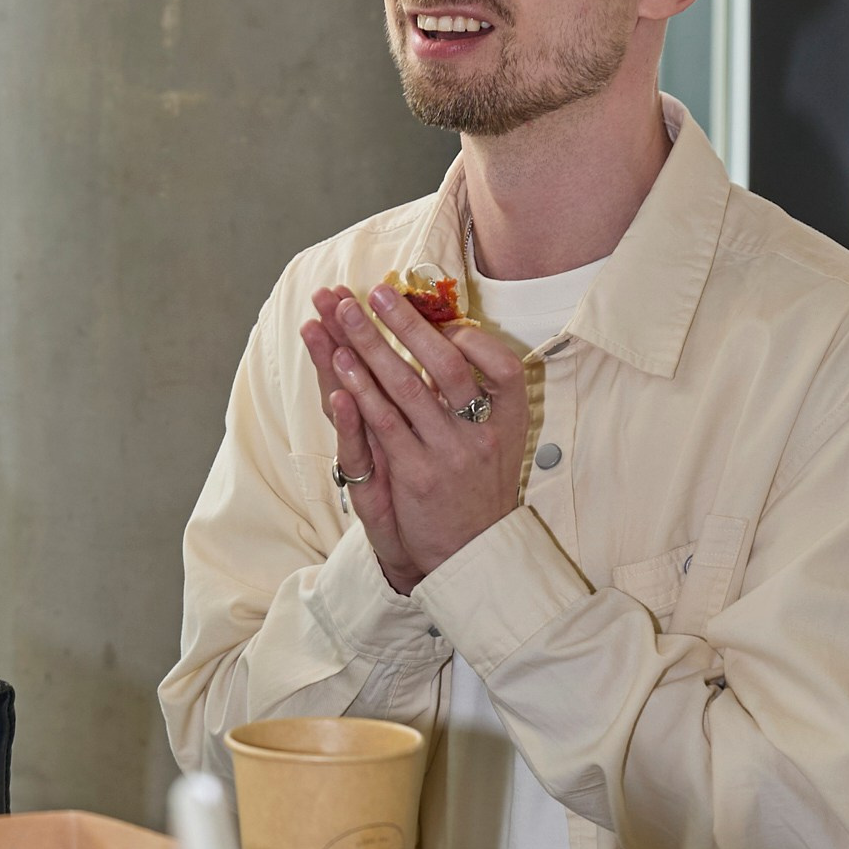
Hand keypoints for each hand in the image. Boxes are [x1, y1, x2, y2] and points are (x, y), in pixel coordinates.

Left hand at [304, 284, 527, 588]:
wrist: (471, 557)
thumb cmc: (479, 491)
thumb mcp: (499, 443)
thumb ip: (483, 397)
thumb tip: (455, 339)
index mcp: (510, 420)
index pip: (502, 366)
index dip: (472, 338)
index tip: (445, 319)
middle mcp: (482, 434)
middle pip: (444, 364)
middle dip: (406, 323)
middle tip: (375, 292)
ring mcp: (448, 454)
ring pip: (406, 387)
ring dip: (370, 345)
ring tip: (344, 311)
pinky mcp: (414, 475)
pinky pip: (383, 423)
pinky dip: (360, 389)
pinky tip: (339, 363)